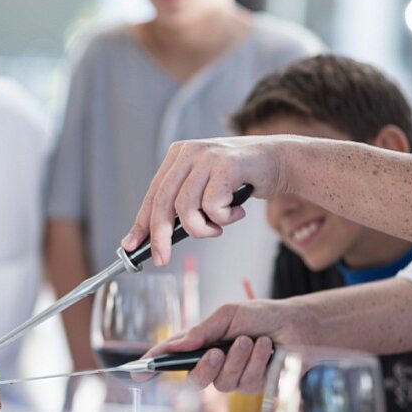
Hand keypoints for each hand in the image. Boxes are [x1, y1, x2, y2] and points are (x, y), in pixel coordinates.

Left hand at [121, 137, 287, 266]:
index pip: (153, 195)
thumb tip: (156, 238)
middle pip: (163, 203)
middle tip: (162, 259)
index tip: (130, 247)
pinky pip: (213, 207)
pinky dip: (224, 218)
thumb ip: (183, 205)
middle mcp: (188, 152)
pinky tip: (237, 211)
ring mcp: (207, 156)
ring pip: (187, 209)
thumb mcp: (206, 188)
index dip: (141, 223)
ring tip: (218, 227)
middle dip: (160, 237)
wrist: (281, 161)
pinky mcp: (227, 164)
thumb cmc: (242, 180)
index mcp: (178, 156)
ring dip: (202, 229)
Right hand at [143, 299, 312, 390]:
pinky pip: (247, 382)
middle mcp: (215, 365)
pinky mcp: (255, 387)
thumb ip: (201, 330)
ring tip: (251, 340)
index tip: (140, 372)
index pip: (174, 357)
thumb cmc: (263, 316)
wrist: (298, 324)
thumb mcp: (228, 315)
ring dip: (238, 359)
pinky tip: (266, 348)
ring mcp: (235, 378)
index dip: (155, 366)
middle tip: (217, 351)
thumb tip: (176, 344)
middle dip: (205, 367)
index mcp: (203, 345)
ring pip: (223, 383)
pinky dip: (256, 361)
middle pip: (195, 381)